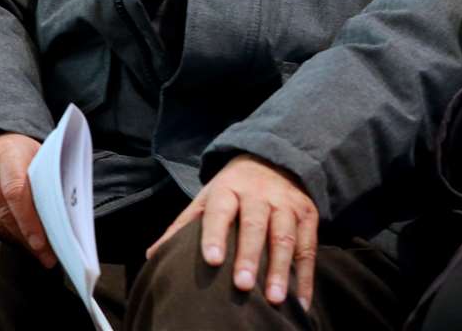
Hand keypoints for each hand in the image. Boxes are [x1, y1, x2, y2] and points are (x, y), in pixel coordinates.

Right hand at [0, 133, 53, 267]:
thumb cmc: (21, 156)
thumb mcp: (36, 157)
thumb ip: (46, 181)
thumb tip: (65, 216)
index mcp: (8, 152)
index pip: (16, 192)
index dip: (29, 221)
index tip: (42, 244)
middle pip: (2, 212)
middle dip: (25, 237)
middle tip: (45, 256)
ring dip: (13, 241)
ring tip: (32, 253)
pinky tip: (10, 243)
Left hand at [147, 154, 319, 309]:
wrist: (275, 159)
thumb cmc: (233, 189)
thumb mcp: (207, 197)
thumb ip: (184, 225)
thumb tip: (152, 255)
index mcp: (229, 188)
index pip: (220, 210)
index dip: (215, 234)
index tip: (211, 260)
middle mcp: (260, 194)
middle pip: (255, 225)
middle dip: (250, 256)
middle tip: (242, 286)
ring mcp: (287, 203)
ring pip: (284, 236)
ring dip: (280, 269)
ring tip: (275, 299)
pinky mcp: (308, 214)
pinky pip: (308, 246)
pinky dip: (305, 276)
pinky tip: (300, 302)